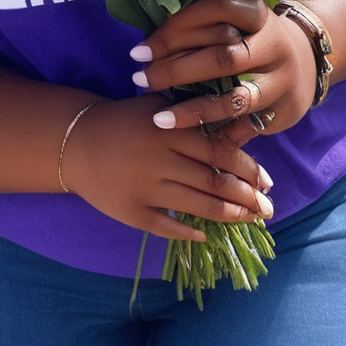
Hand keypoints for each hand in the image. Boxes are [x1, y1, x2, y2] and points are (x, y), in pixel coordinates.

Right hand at [60, 93, 274, 242]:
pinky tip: (206, 236)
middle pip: (214, 182)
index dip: (248, 170)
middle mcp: (158, 159)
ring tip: (249, 220)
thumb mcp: (161, 109)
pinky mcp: (130, 212)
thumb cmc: (128, 121)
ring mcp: (144, 188)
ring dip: (229, 216)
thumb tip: (247, 129)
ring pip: (197, 206)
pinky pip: (167, 227)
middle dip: (247, 198)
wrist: (76, 140)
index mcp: (168, 130)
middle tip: (268, 208)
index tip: (268, 182)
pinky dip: (190, 233)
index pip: (220, 152)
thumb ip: (197, 118)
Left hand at [127, 0, 317, 145]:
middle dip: (177, 69)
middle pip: (223, 56)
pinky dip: (217, 133)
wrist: (307, 60)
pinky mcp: (283, 112)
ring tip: (158, 118)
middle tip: (140, 79)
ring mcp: (281, 80)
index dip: (176, 27)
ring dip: (194, 110)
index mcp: (258, 15)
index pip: (216, 11)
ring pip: (235, 97)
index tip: (140, 50)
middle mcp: (274, 45)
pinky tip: (189, 138)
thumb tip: (148, 46)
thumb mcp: (237, 22)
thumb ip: (202, 29)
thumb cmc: (251, 39)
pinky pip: (245, 127)